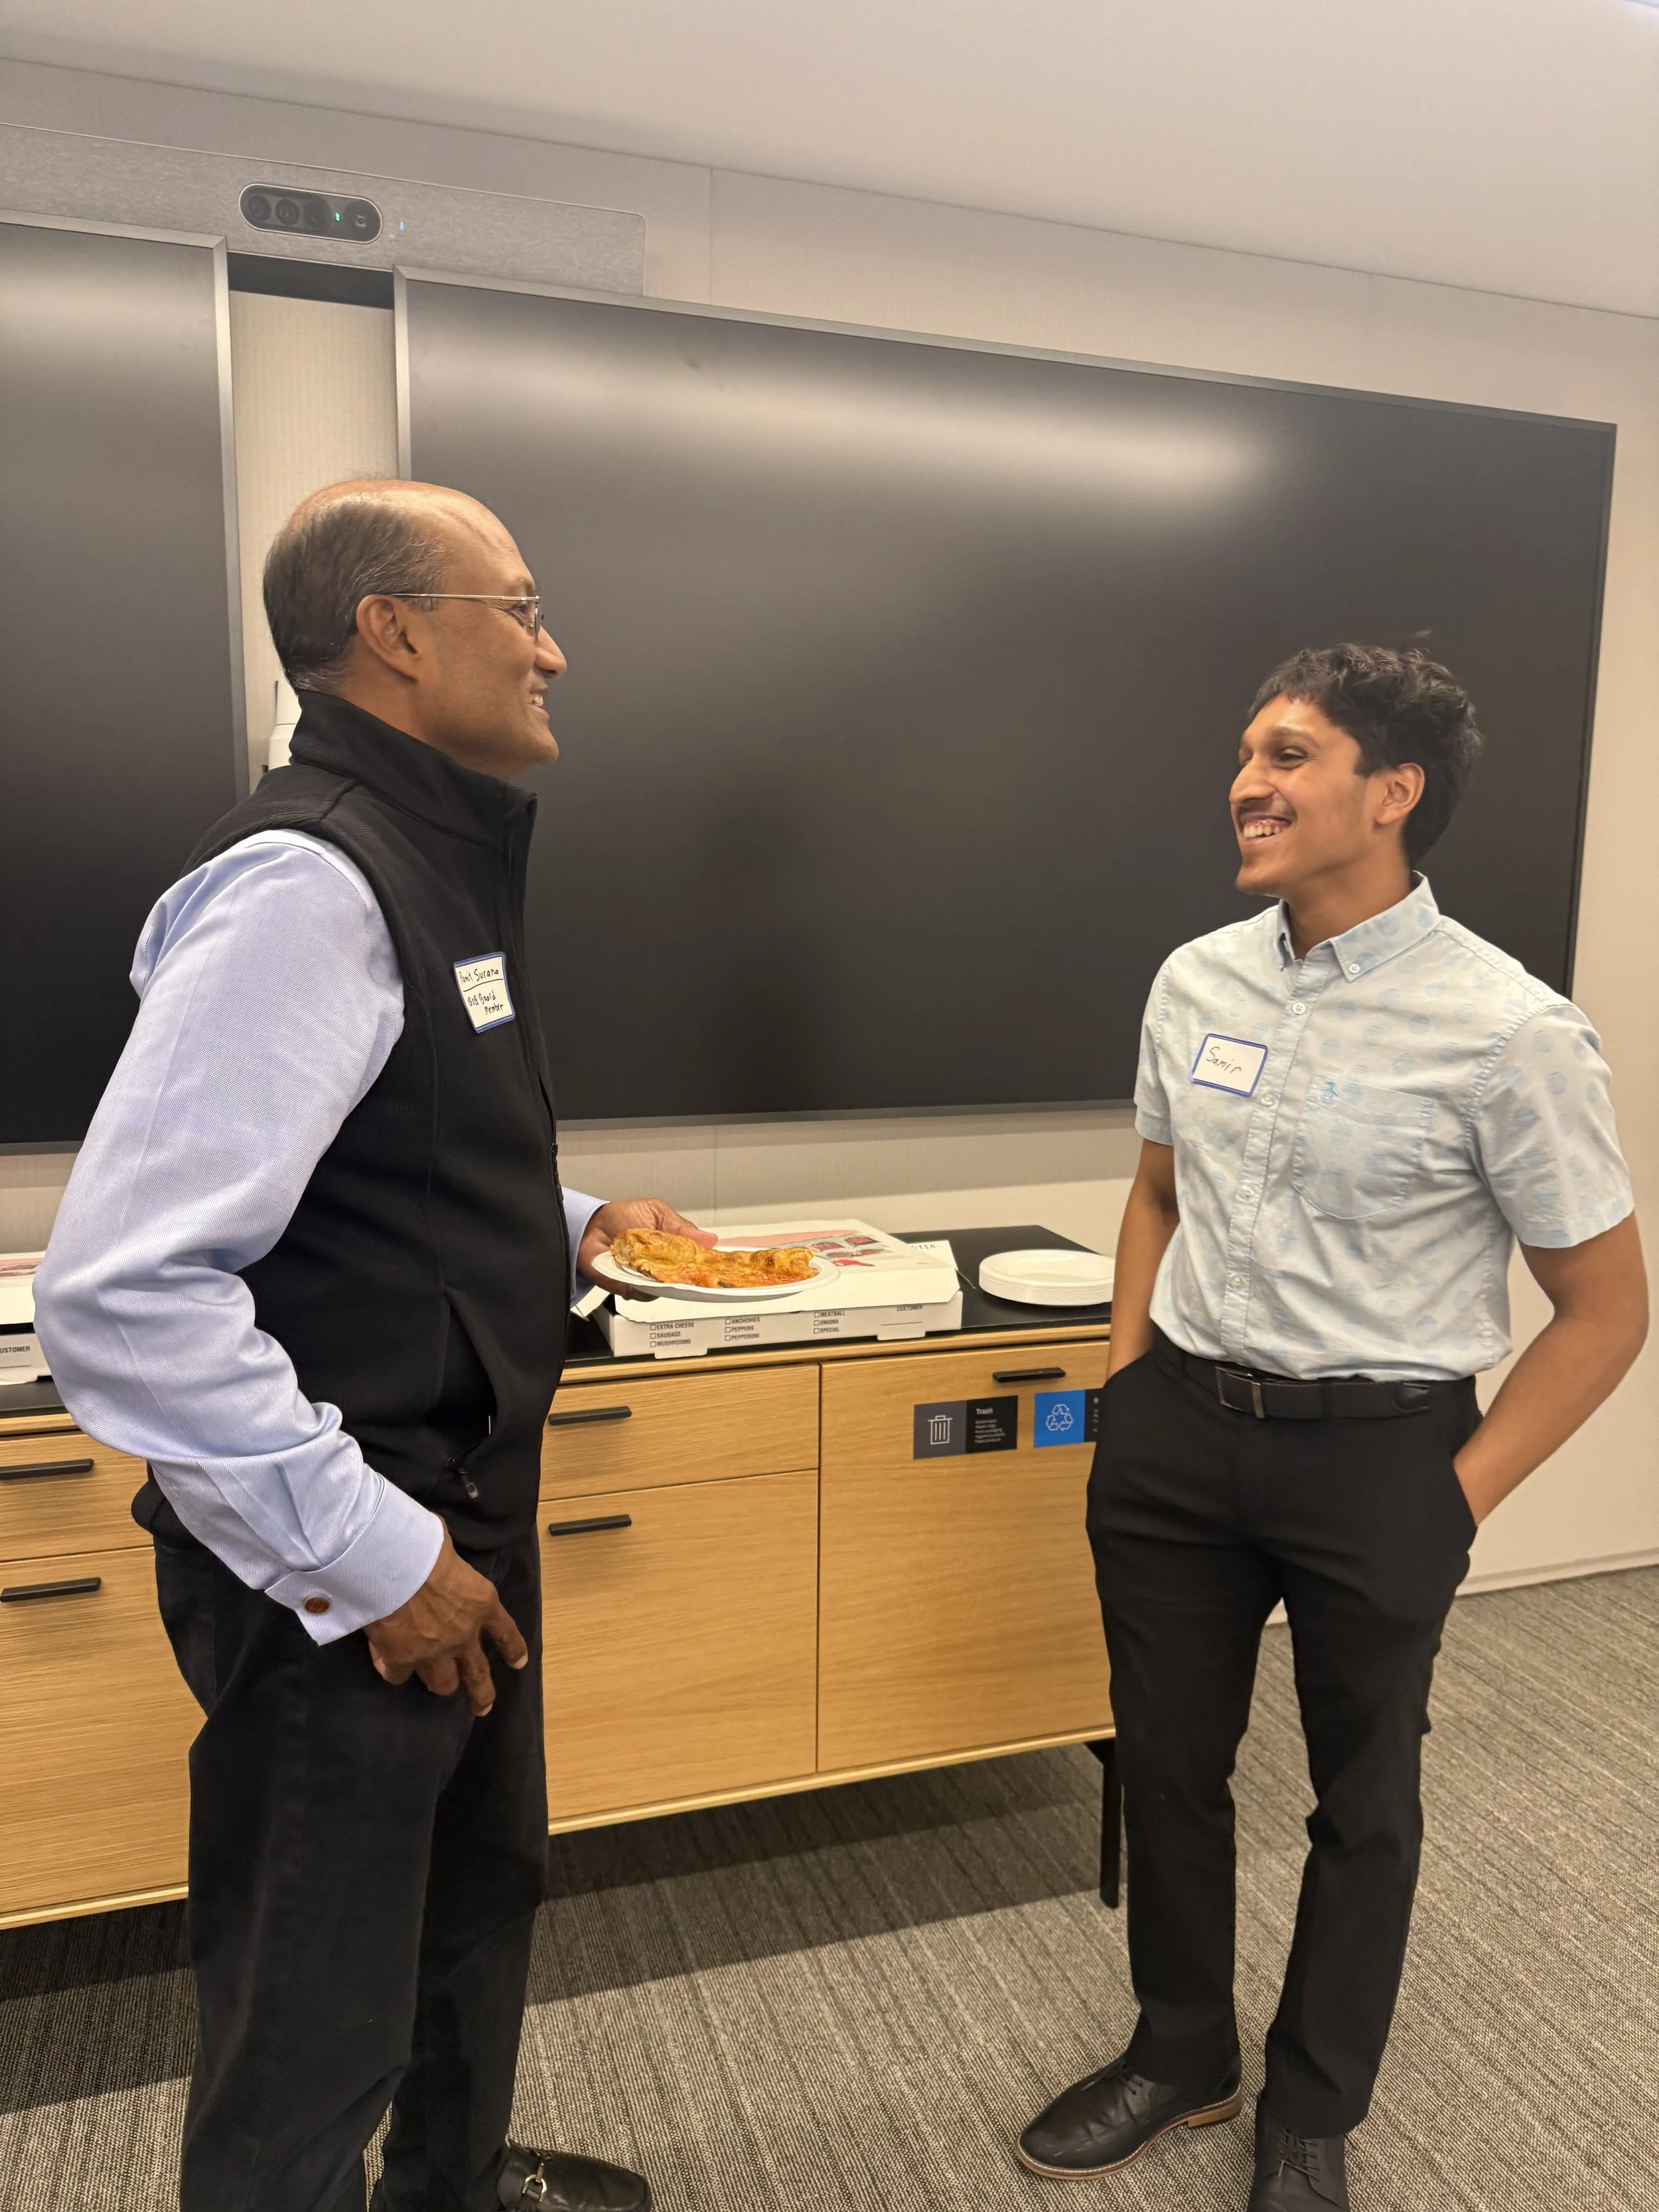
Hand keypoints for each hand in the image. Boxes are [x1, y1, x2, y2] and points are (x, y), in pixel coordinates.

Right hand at [363, 1528, 527, 1716]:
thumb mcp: (448, 1546)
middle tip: (483, 1706)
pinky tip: (387, 1665)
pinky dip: (393, 1671)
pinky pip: (399, 1677)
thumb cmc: (422, 1544)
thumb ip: (449, 1561)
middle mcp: (463, 1635)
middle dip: (482, 1694)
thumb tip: (438, 1548)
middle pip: (478, 1675)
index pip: (505, 1632)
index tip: (519, 1663)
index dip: (513, 1649)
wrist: (390, 1564)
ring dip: (438, 1682)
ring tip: (435, 1684)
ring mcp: (433, 1652)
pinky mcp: (402, 1660)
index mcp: (481, 1603)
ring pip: (442, 1684)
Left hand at [578, 1196, 716, 1296]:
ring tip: (661, 1266)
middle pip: (687, 1278)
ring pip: (668, 1288)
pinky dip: (645, 1288)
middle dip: (692, 1276)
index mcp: (673, 1246)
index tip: (717, 1264)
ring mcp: (649, 1279)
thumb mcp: (656, 1212)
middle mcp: (664, 1265)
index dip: (708, 1263)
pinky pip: (646, 1295)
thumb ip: (681, 1227)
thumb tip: (710, 1239)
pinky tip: (642, 1275)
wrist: (589, 1228)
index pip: (697, 1259)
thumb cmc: (620, 1217)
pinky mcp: (632, 1289)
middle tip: (694, 1269)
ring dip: (668, 1280)